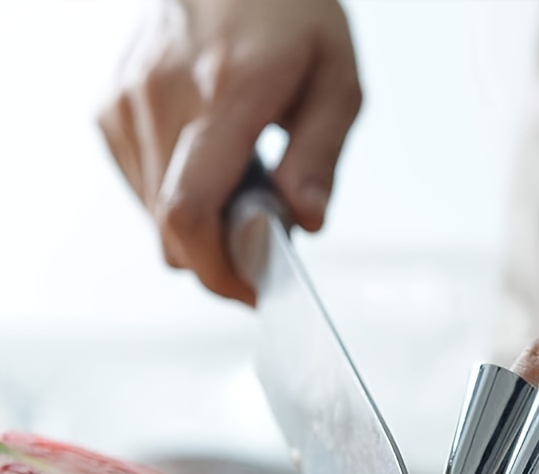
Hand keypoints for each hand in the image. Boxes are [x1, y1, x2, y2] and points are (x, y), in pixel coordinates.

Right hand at [99, 0, 361, 303]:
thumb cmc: (291, 15)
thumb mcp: (336, 81)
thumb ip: (320, 156)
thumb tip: (304, 221)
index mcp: (226, 91)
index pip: (191, 210)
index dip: (217, 270)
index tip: (248, 290)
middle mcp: (162, 97)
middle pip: (169, 228)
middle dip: (216, 260)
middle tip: (257, 249)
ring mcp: (127, 102)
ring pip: (154, 215)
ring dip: (199, 229)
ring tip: (240, 193)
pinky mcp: (112, 108)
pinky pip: (141, 188)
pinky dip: (176, 200)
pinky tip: (209, 170)